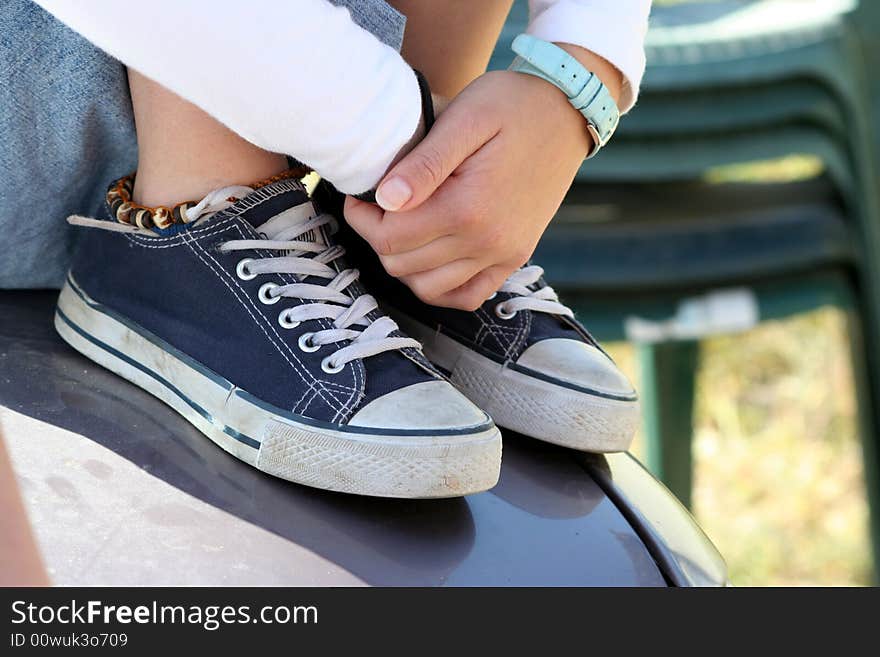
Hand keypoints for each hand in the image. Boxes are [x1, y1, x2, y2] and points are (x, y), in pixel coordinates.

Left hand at [344, 68, 595, 309]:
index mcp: (469, 208)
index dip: (362, 219)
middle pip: (404, 265)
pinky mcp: (515, 257)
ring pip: (429, 288)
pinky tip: (429, 258)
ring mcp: (504, 254)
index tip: (360, 195)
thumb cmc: (512, 104)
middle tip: (376, 207)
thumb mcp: (465, 117)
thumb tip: (385, 199)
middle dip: (378, 238)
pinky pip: (467, 296)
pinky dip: (440, 286)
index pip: (391, 238)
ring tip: (401, 227)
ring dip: (404, 263)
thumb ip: (424, 163)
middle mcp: (488, 242)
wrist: (568, 111)